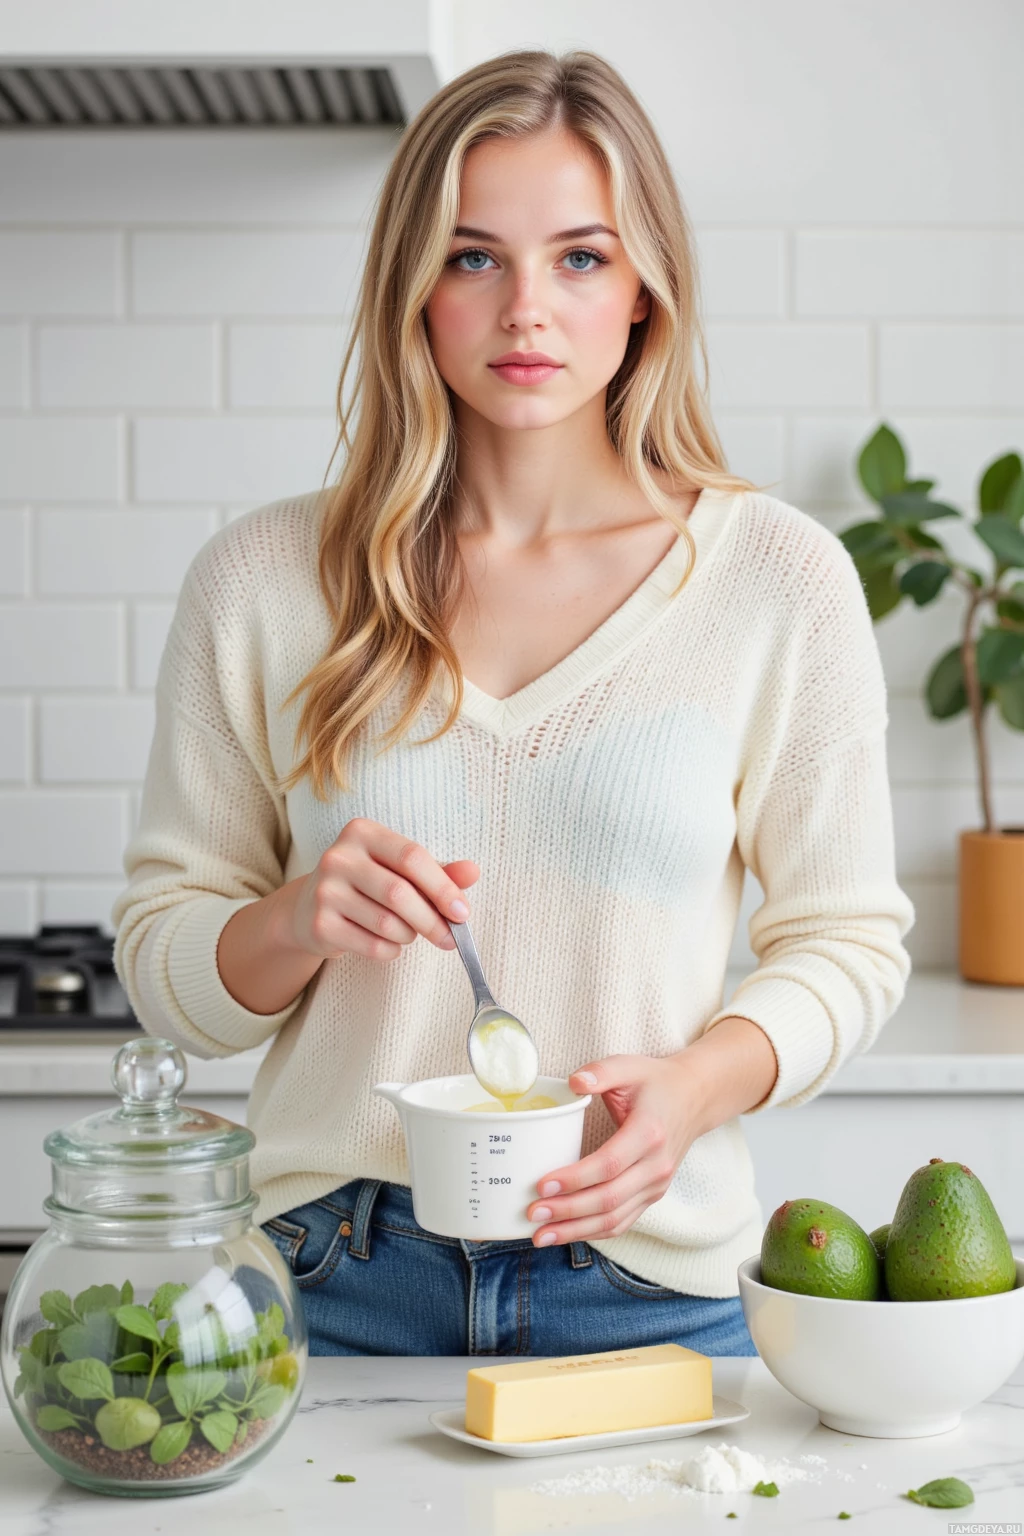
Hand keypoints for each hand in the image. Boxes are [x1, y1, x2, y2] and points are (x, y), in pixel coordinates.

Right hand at [288, 817, 479, 962]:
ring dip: (409, 936)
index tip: (463, 912)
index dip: (442, 887)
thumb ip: (437, 870)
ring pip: (387, 924)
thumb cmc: (367, 884)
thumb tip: (473, 872)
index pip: (411, 857)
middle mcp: (339, 857)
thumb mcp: (400, 870)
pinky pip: (372, 946)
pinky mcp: (320, 924)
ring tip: (408, 933)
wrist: (309, 909)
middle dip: (432, 921)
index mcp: (362, 832)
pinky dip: (391, 950)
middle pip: (399, 893)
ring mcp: (325, 891)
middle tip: (450, 939)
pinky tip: (388, 943)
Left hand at [527, 1054, 698, 1247]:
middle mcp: (656, 1165)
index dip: (575, 1179)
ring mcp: (657, 1184)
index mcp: (649, 1133)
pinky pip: (623, 1221)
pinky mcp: (652, 1194)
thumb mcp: (629, 1066)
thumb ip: (601, 1072)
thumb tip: (573, 1083)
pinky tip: (567, 1232)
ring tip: (541, 1234)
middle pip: (609, 1198)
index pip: (609, 1165)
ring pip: (615, 1218)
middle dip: (568, 1211)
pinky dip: (594, 1232)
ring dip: (576, 1230)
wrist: (694, 1098)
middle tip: (533, 1212)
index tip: (542, 1185)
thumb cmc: (656, 1082)